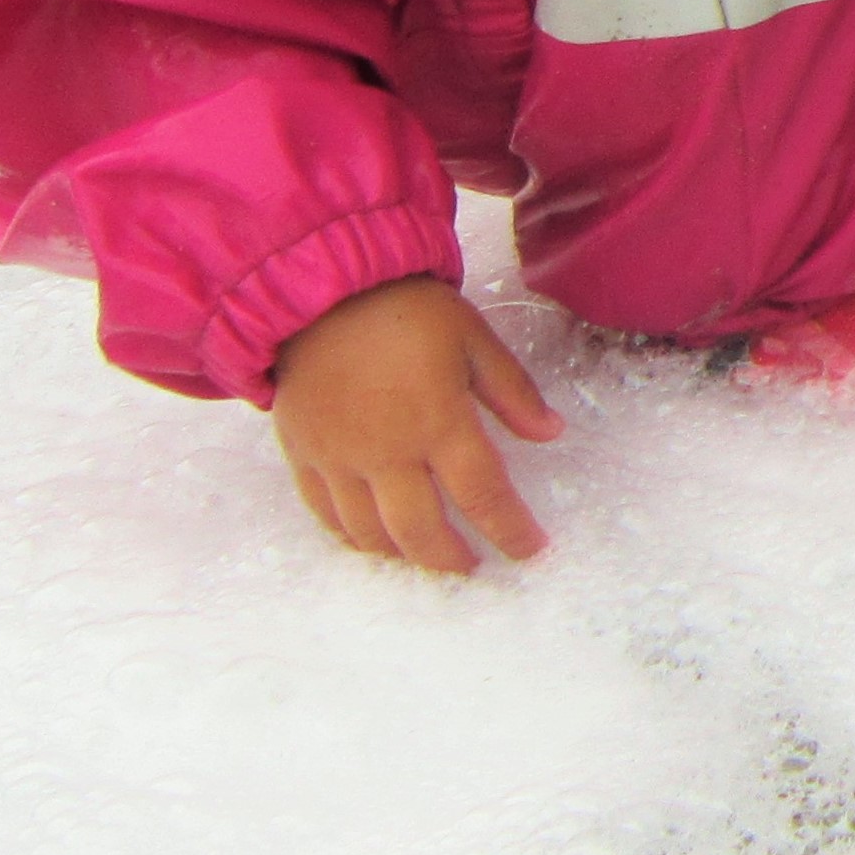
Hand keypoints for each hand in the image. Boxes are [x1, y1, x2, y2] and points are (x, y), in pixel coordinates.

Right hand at [271, 276, 562, 572]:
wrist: (321, 288)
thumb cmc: (405, 307)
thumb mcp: (472, 338)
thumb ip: (511, 391)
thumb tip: (551, 432)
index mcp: (438, 421)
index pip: (483, 495)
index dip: (511, 530)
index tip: (531, 550)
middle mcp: (386, 451)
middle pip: (422, 532)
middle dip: (452, 560)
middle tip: (472, 566)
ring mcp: (339, 458)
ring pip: (370, 533)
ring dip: (402, 555)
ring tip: (426, 556)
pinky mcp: (303, 453)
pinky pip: (325, 514)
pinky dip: (351, 536)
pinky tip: (372, 539)